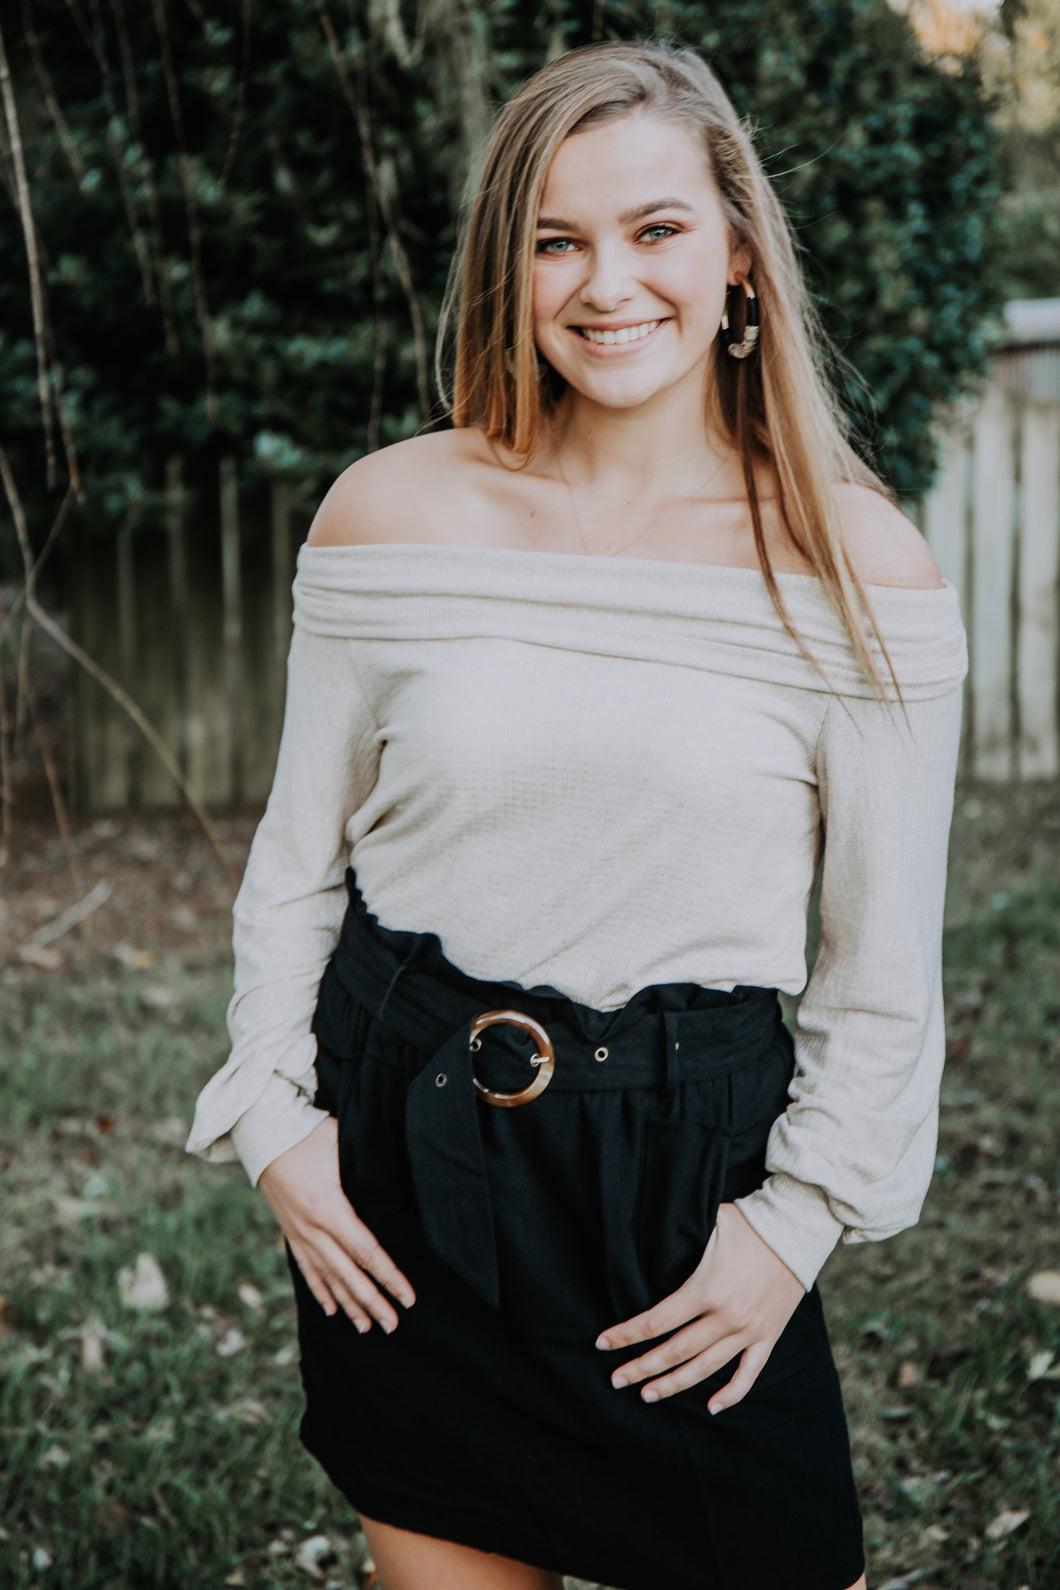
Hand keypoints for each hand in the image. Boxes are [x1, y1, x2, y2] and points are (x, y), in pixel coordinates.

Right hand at [258, 1116, 415, 1331]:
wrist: (260, 1132)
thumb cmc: (306, 1133)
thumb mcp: (341, 1144)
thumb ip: (366, 1164)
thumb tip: (396, 1174)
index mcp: (329, 1208)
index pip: (367, 1252)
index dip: (389, 1277)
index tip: (408, 1297)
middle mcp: (312, 1229)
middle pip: (349, 1275)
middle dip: (372, 1302)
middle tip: (393, 1326)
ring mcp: (298, 1233)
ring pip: (328, 1278)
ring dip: (349, 1304)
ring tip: (367, 1327)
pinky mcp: (290, 1232)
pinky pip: (307, 1269)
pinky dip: (320, 1291)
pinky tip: (332, 1310)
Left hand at [595, 1201, 804, 1411]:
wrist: (798, 1230)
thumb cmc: (749, 1222)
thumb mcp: (710, 1223)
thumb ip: (681, 1237)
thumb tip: (648, 1237)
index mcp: (706, 1289)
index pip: (656, 1321)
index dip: (627, 1334)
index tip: (603, 1343)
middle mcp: (726, 1317)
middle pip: (674, 1351)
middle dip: (641, 1367)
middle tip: (615, 1379)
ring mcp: (749, 1331)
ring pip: (704, 1369)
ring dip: (673, 1384)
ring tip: (647, 1394)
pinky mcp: (768, 1337)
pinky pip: (748, 1374)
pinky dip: (730, 1394)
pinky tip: (710, 1407)